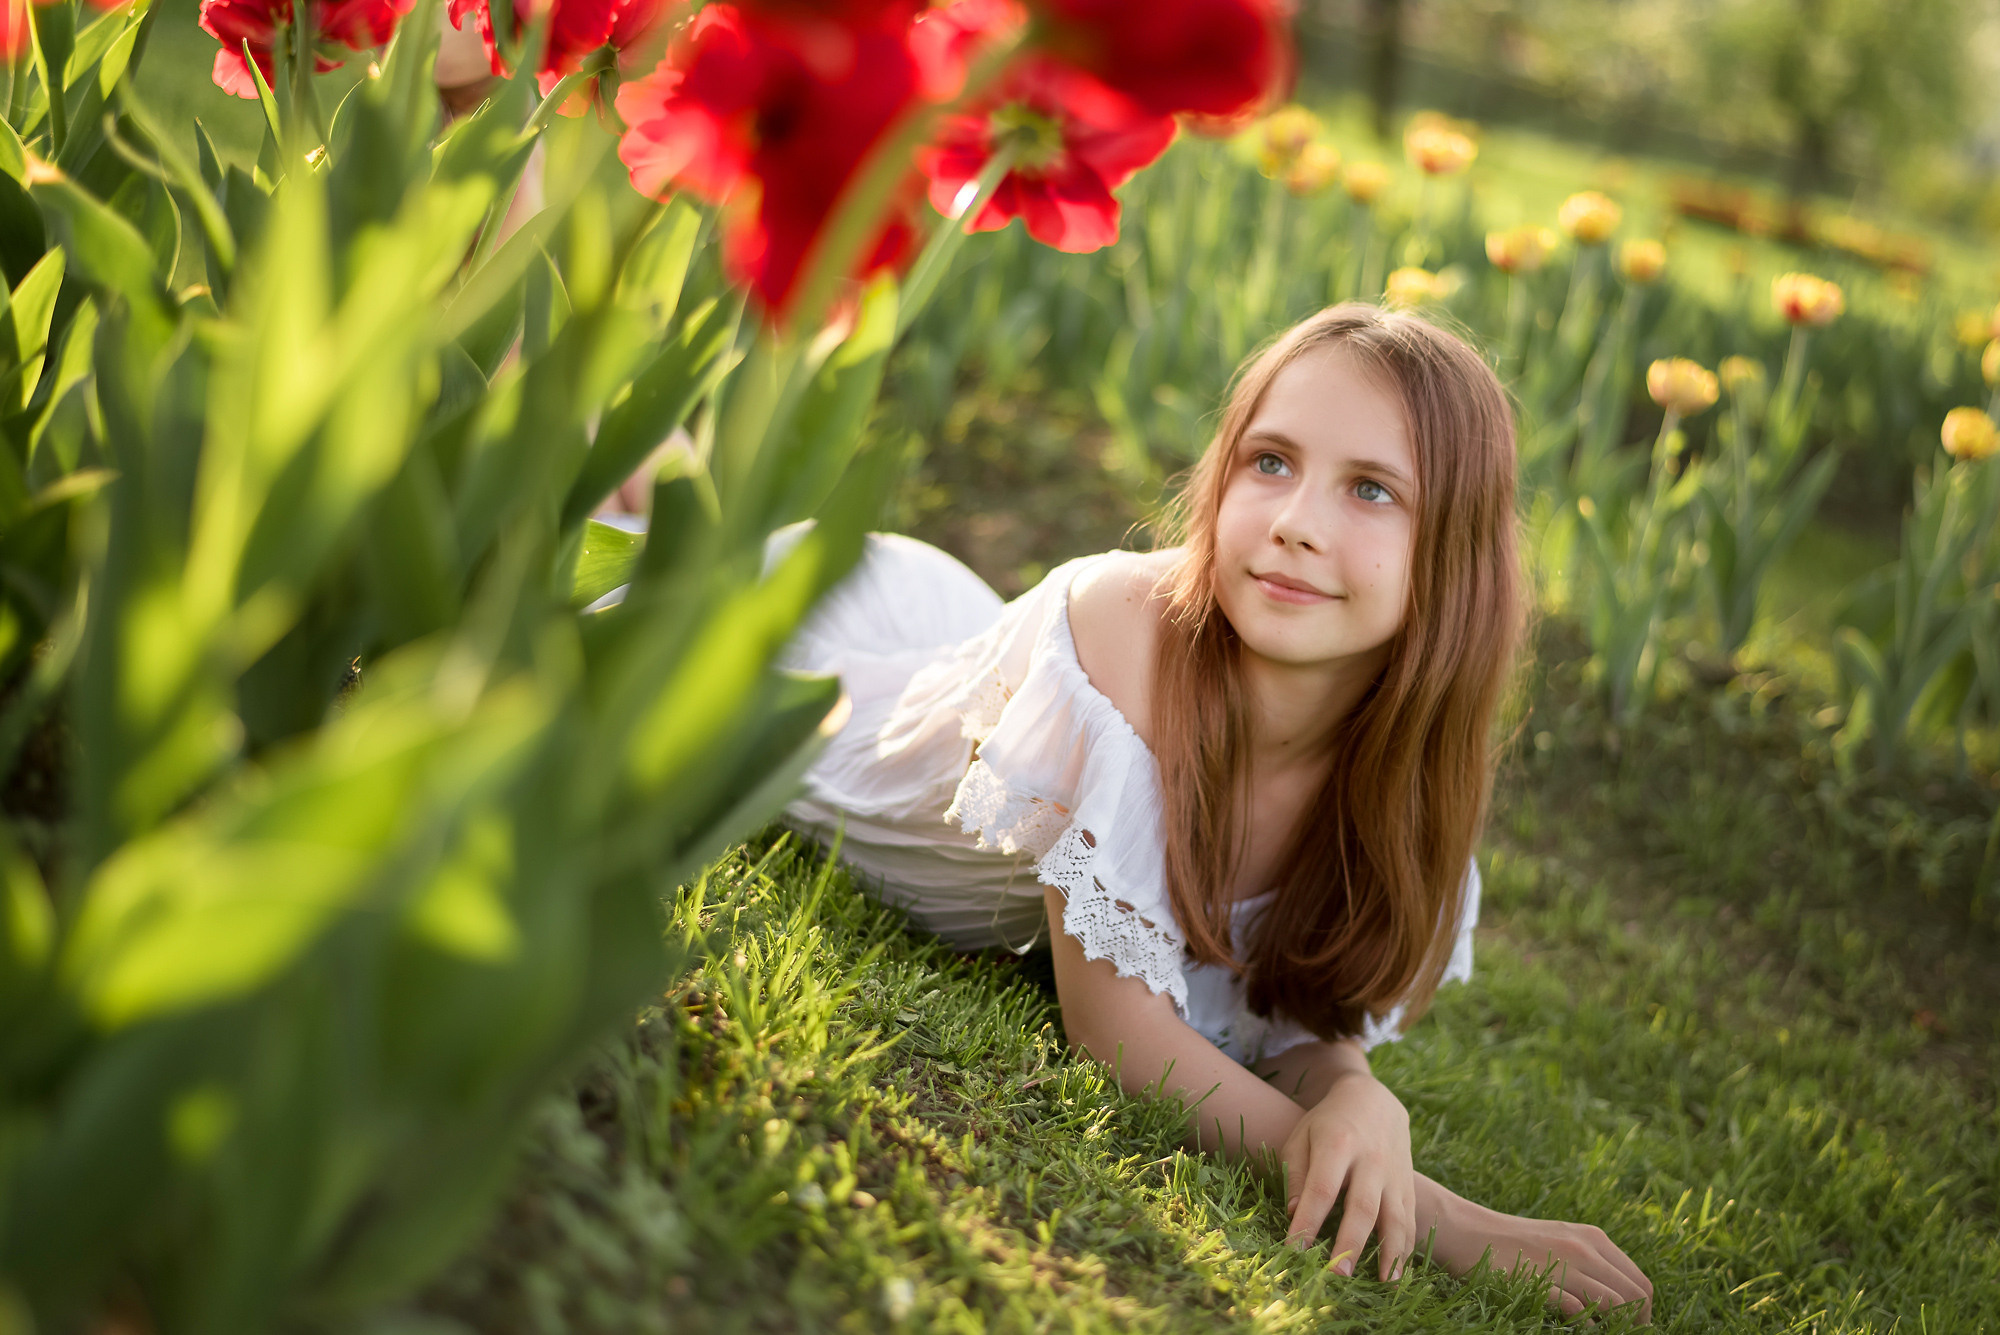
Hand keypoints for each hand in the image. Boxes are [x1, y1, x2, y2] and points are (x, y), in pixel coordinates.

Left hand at [1278, 1071, 1414, 1279]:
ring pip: (1395, 1216)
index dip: (1309, 1220)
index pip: (1322, 1188)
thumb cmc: (1327, 1122)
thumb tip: (1294, 1213)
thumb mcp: (1303, 1136)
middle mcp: (1370, 1160)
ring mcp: (1394, 1173)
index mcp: (1338, 1144)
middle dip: (1350, 1243)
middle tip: (1338, 1274)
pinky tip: (1398, 1272)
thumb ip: (1296, 1173)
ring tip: (1385, 1285)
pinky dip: (1405, 1248)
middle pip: (1362, 1207)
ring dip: (1390, 1252)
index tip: (1294, 1249)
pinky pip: (1409, 1219)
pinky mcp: (1408, 1185)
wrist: (1374, 1099)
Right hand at [1428, 1197, 1652, 1322]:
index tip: (1629, 1328)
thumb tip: (1620, 1302)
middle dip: (1637, 1324)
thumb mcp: (1558, 1243)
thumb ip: (1589, 1264)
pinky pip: (1579, 1310)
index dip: (1643, 1313)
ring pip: (1616, 1304)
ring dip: (1615, 1326)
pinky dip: (1586, 1325)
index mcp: (1593, 1239)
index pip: (1641, 1283)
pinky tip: (1578, 1328)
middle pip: (1637, 1297)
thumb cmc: (1510, 1242)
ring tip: (1600, 1332)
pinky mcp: (1540, 1280)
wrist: (1464, 1230)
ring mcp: (1563, 1264)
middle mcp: (1585, 1248)